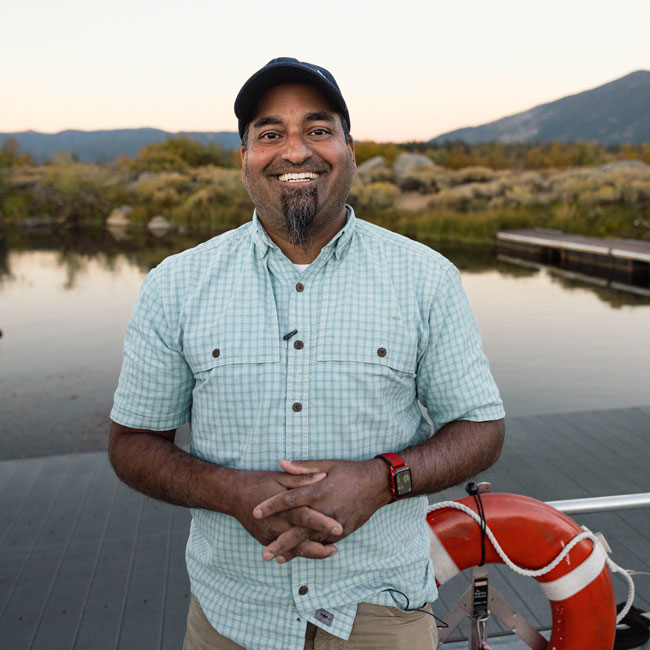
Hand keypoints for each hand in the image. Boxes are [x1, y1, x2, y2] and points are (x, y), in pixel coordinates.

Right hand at [228, 468, 342, 560]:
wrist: (232, 494)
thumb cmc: (259, 481)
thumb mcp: (280, 476)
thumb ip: (302, 478)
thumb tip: (323, 477)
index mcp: (282, 505)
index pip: (305, 516)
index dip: (322, 523)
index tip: (339, 528)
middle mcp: (275, 523)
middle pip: (300, 539)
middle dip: (319, 547)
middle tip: (336, 549)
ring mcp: (268, 534)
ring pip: (292, 549)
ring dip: (312, 553)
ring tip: (330, 552)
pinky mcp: (265, 539)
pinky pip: (284, 549)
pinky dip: (298, 551)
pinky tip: (313, 551)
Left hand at [252, 459, 391, 562]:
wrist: (378, 484)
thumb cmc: (351, 472)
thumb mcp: (327, 464)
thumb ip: (303, 467)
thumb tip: (281, 463)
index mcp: (318, 491)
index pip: (289, 499)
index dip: (271, 506)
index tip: (255, 512)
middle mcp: (325, 510)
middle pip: (298, 529)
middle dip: (280, 542)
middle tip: (264, 553)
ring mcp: (335, 523)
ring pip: (311, 541)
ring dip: (294, 550)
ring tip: (278, 559)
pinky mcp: (344, 531)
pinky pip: (324, 542)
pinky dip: (311, 549)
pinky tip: (300, 555)